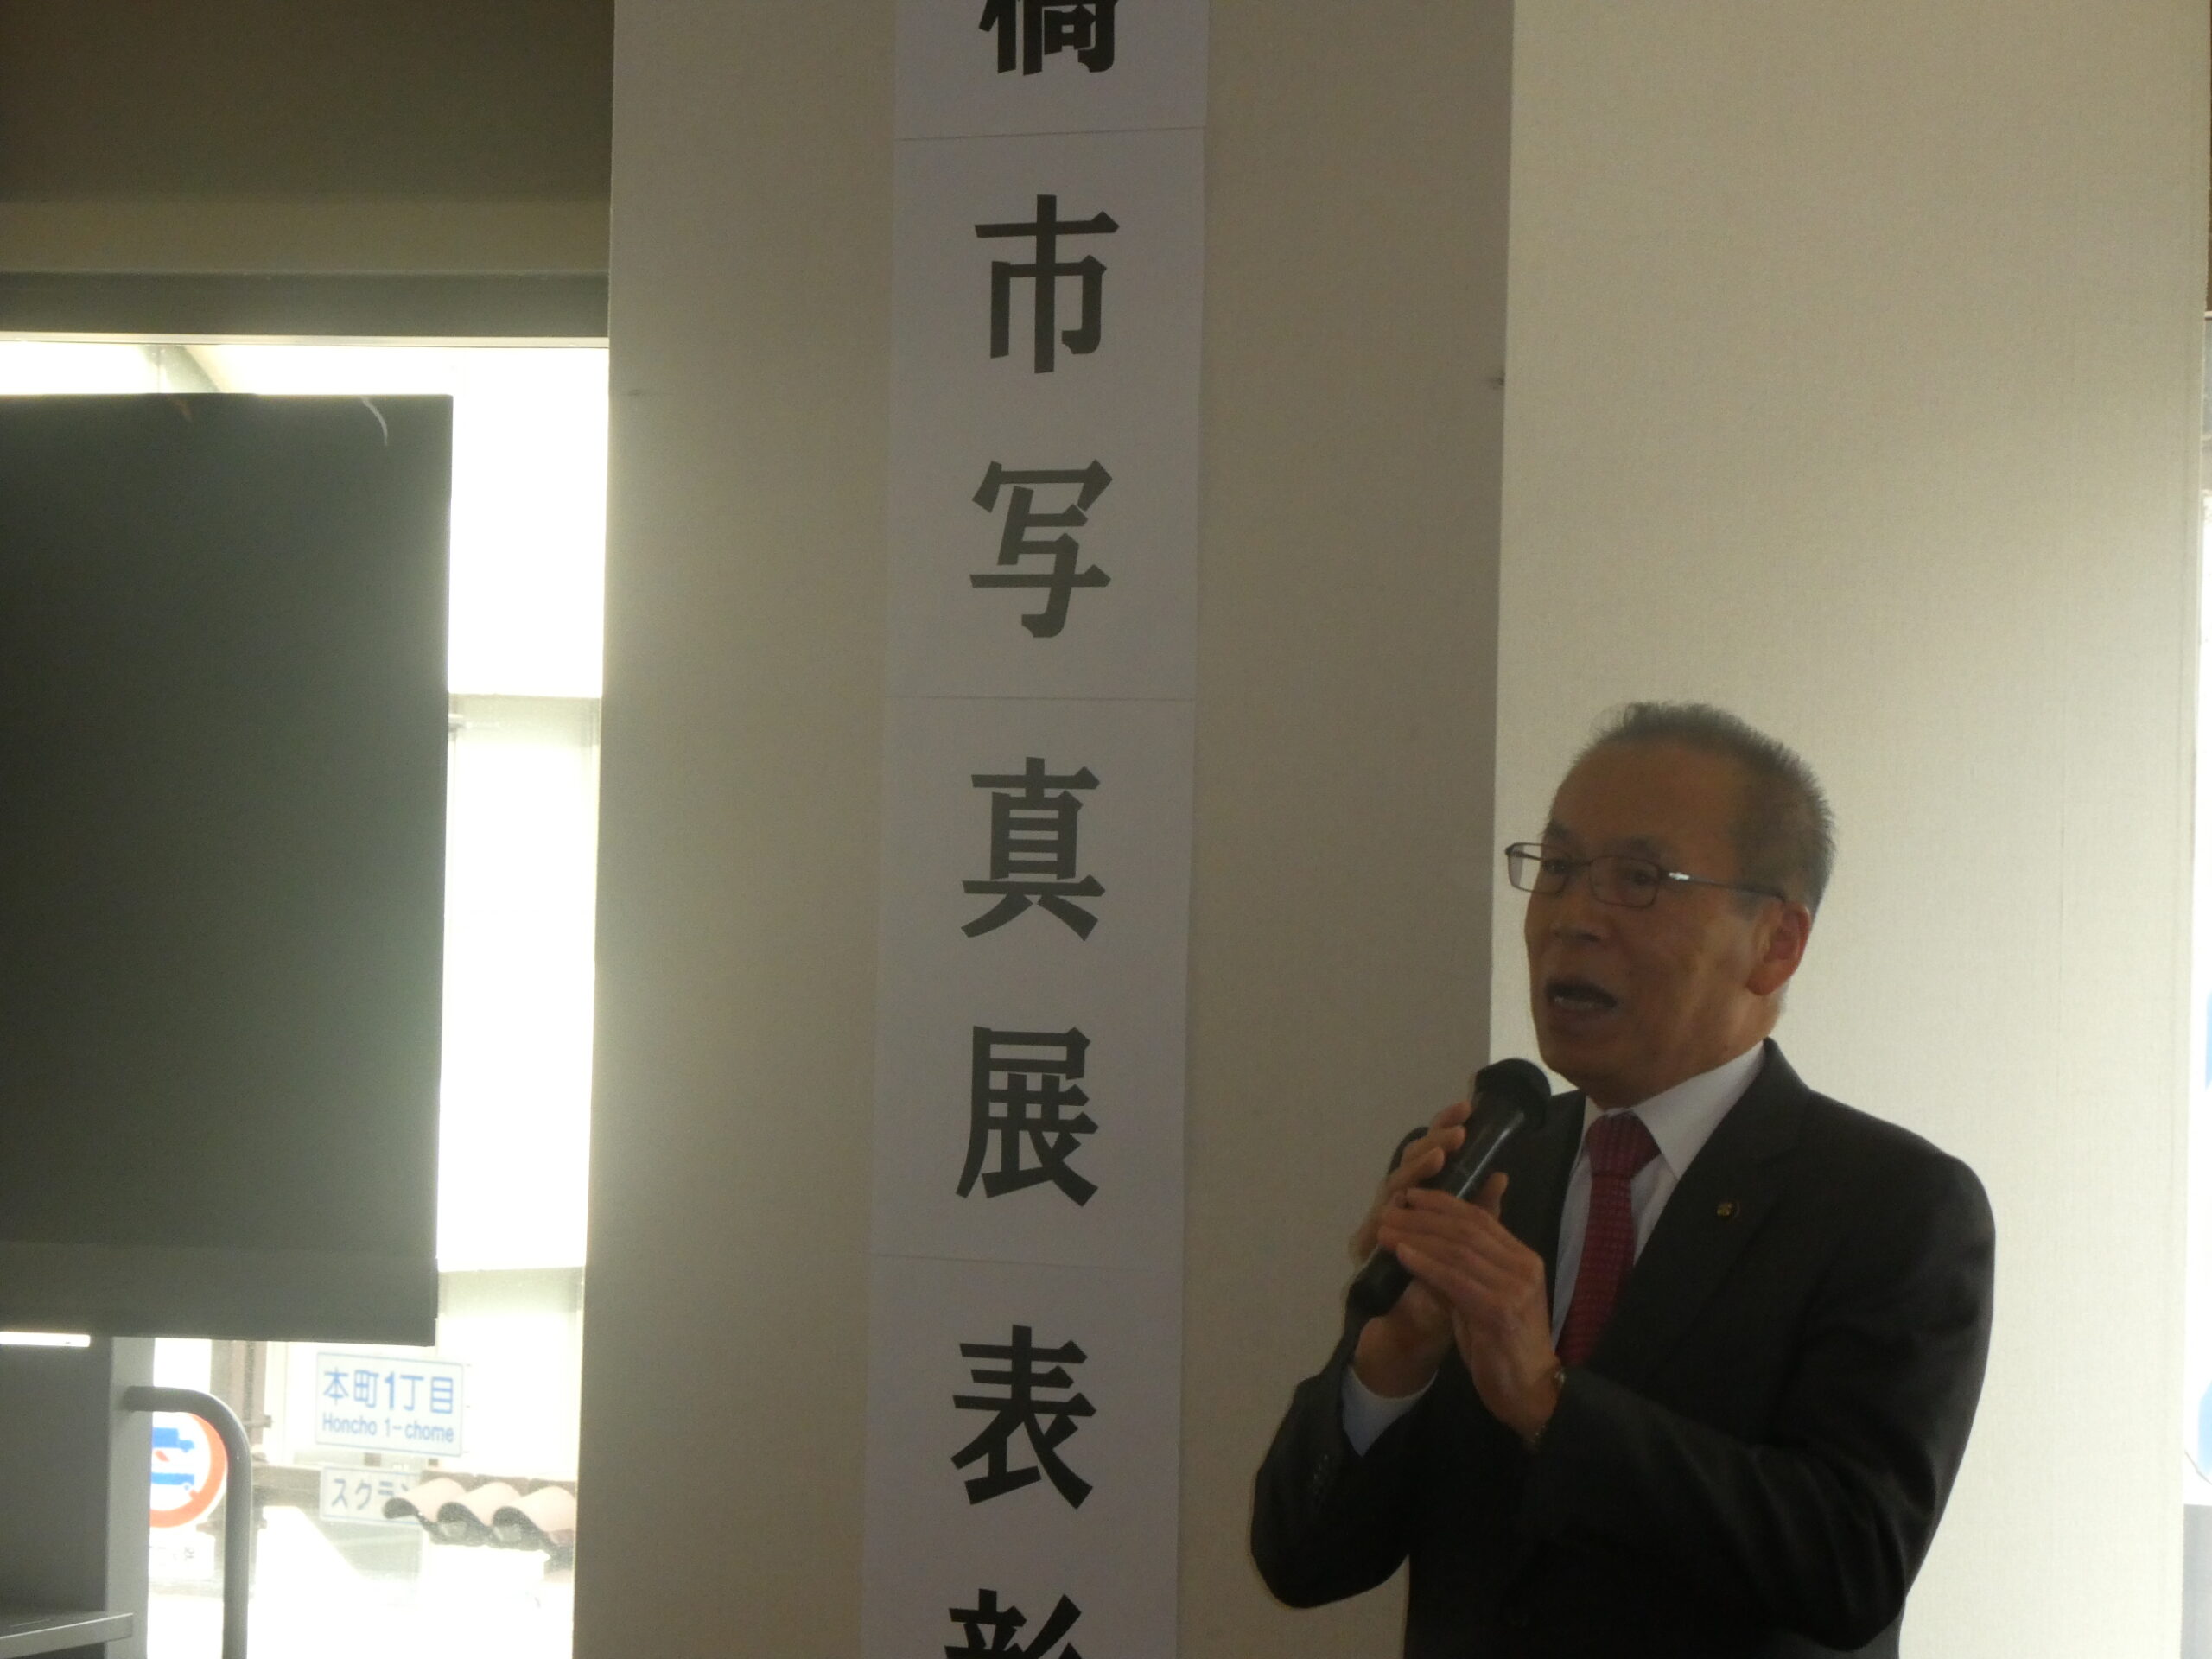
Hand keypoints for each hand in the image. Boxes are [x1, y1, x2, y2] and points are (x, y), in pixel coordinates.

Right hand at [1347, 1099, 1468, 1397]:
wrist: (1413, 1337)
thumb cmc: (1443, 1294)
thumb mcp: (1469, 1253)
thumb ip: (1478, 1217)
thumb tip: (1500, 1177)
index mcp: (1421, 1205)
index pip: (1431, 1156)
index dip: (1444, 1131)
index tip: (1466, 1107)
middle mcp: (1396, 1208)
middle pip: (1409, 1163)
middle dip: (1431, 1142)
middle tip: (1455, 1127)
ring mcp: (1377, 1226)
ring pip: (1393, 1185)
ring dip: (1415, 1169)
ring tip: (1439, 1155)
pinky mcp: (1365, 1251)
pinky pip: (1378, 1224)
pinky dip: (1392, 1210)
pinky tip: (1407, 1198)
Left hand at [1376, 1175, 1562, 1441]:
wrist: (1531, 1394)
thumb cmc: (1503, 1348)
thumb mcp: (1485, 1299)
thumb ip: (1466, 1271)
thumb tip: (1429, 1242)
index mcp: (1524, 1259)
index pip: (1481, 1219)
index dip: (1444, 1203)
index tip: (1412, 1194)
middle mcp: (1524, 1267)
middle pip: (1467, 1229)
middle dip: (1423, 1216)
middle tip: (1389, 1209)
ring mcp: (1515, 1287)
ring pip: (1458, 1250)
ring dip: (1417, 1236)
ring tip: (1386, 1229)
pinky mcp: (1500, 1310)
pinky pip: (1455, 1279)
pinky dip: (1426, 1263)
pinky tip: (1402, 1254)